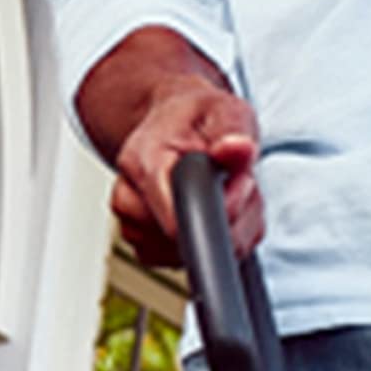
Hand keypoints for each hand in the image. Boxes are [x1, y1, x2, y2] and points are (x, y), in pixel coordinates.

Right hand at [111, 78, 263, 267]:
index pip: (171, 215)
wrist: (177, 124)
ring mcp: (136, 229)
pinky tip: (215, 212)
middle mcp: (129, 199)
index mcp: (142, 160)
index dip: (218, 210)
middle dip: (229, 217)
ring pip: (192, 255)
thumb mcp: (224, 109)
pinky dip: (216, 242)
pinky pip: (190, 261)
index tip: (242, 188)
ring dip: (225, 230)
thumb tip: (238, 149)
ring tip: (225, 191)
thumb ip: (233, 130)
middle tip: (237, 180)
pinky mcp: (148, 249)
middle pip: (186, 240)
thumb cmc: (197, 118)